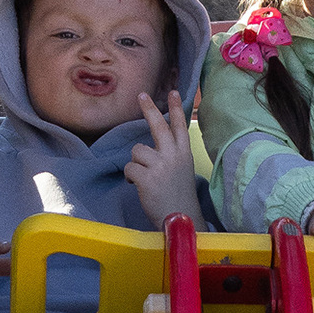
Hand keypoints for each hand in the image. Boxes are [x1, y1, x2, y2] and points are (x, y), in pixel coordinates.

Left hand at [124, 92, 198, 226]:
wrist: (181, 220)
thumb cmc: (179, 198)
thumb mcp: (182, 172)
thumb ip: (171, 157)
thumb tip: (150, 148)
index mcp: (183, 154)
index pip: (180, 126)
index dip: (176, 109)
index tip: (173, 93)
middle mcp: (173, 156)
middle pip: (158, 126)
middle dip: (149, 109)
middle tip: (141, 95)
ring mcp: (160, 165)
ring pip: (137, 151)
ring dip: (136, 164)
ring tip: (145, 178)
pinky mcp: (147, 177)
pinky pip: (129, 168)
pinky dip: (130, 177)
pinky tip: (138, 185)